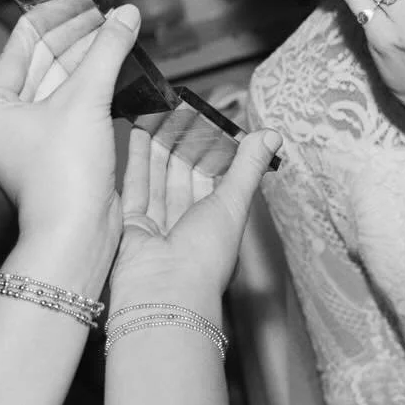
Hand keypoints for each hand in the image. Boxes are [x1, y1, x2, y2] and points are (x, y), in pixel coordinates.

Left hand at [0, 3, 141, 240]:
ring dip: (91, 59)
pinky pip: (75, 106)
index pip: (21, 46)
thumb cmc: (63, 173)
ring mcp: (31, 138)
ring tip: (118, 30)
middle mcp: (3, 121)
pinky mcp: (58, 152)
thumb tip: (128, 13)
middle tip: (107, 9)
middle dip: (77, 36)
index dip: (52, 16)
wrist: (77, 234)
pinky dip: (96, 86)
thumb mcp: (84, 99)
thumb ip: (107, 50)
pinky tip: (119, 67)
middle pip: (43, 62)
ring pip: (63, 84)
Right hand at [109, 126, 281, 301]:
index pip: (216, 178)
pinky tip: (140, 132)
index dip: (212, 148)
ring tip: (158, 112)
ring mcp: (159, 226)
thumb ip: (248, 167)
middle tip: (179, 109)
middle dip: (183, 143)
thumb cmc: (204, 258)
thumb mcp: (232, 204)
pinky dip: (138, 160)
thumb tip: (272, 136)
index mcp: (218, 223)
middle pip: (184, 175)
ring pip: (159, 178)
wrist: (163, 295)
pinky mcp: (132, 227)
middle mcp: (189, 225)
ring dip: (159, 145)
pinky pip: (136, 187)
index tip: (207, 119)